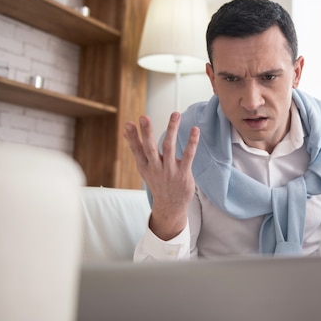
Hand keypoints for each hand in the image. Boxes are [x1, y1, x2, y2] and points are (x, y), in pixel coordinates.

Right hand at [124, 113, 199, 239]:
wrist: (170, 206)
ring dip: (172, 130)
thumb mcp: (144, 167)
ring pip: (169, 148)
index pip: (137, 150)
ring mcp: (170, 171)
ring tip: (175, 114)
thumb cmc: (157, 181)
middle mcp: (155, 168)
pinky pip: (188, 156)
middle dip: (146, 133)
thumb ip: (136, 148)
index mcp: (145, 166)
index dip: (132, 137)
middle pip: (150, 148)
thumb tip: (125, 131)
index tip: (129, 123)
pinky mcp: (183, 174)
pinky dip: (192, 142)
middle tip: (144, 117)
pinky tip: (195, 130)